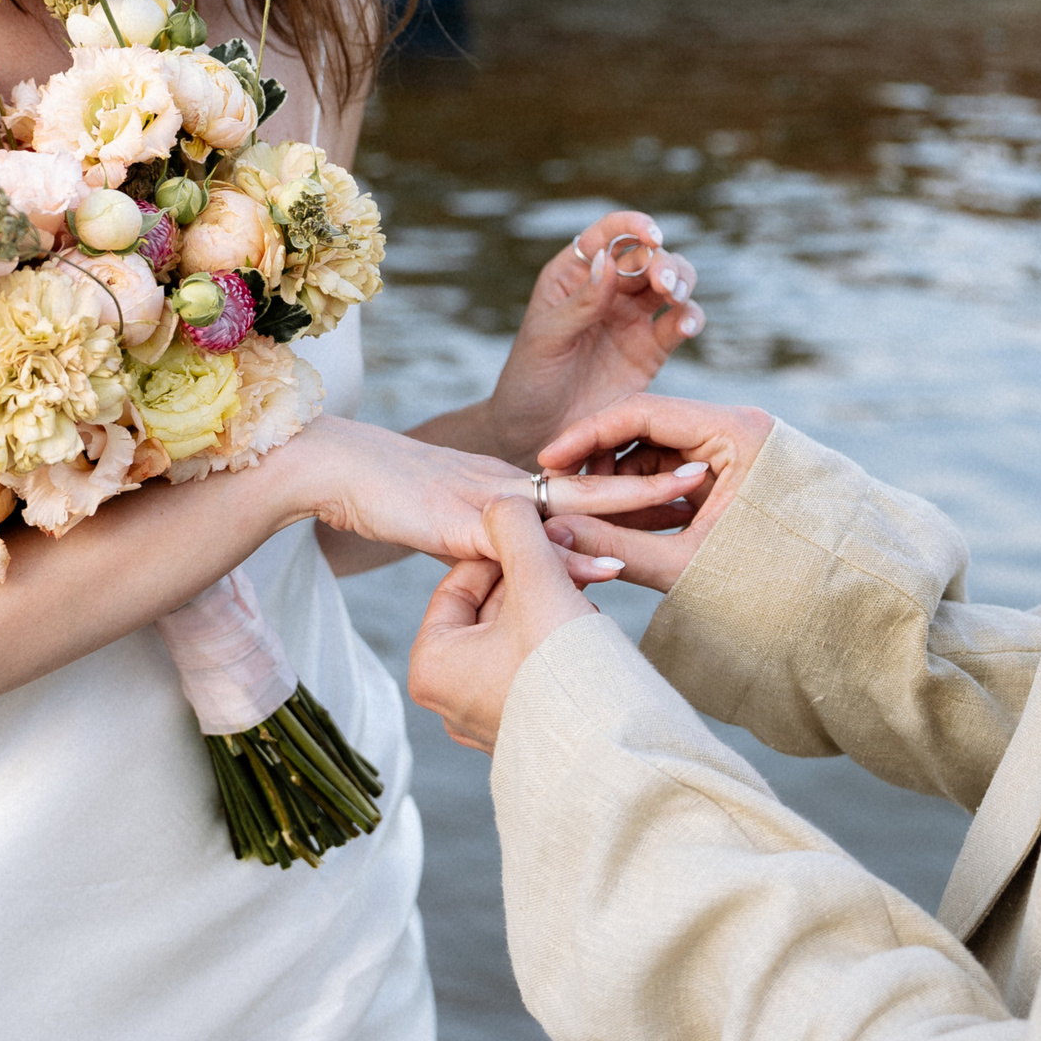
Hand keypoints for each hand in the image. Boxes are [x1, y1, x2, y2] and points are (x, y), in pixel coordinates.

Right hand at [279, 414, 707, 572]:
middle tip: (713, 474)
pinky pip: (526, 540)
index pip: (586, 479)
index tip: (688, 482)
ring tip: (687, 502)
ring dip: (631, 503)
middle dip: (656, 478)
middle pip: (597, 478)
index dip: (635, 480)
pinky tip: (605, 565)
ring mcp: (487, 497)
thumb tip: (521, 570)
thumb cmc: (382, 497)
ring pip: (573, 499)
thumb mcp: (449, 523)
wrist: (327, 470)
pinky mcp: (461, 521)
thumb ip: (490, 542)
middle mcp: (510, 481)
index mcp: (512, 484)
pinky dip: (569, 555)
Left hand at [408, 499, 599, 751]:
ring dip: (546, 607)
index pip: (459, 584)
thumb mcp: (535, 579)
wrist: (614, 744)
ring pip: (512, 638)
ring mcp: (483, 720)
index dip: (502, 550)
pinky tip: (587, 629)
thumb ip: (515, 529)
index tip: (537, 535)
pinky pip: (530, 670)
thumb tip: (502, 500)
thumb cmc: (564, 664)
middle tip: (568, 560)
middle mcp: (447, 699)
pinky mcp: (521, 733)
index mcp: (430, 665)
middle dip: (529, 581)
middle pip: (487, 611)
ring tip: (582, 593)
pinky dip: (555, 643)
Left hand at [482, 211, 703, 465]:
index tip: (652, 234)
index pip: (607, 235)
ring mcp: (633, 318)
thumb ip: (581, 303)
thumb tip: (610, 259)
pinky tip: (687, 327)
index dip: (633, 226)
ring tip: (676, 299)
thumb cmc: (529, 381)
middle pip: (648, 256)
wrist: (539, 433)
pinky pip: (680, 323)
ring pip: (672, 282)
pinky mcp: (652, 348)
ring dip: (682, 282)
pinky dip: (691, 318)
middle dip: (662, 262)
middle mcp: (608, 290)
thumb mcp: (547, 339)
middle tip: (663, 285)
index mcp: (575, 275)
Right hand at [532, 396, 774, 594]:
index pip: (644, 411)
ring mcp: (735, 449)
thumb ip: (618, 545)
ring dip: (621, 482)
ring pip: (657, 453)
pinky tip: (619, 525)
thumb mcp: (687, 564)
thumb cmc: (774, 581)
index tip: (548, 460)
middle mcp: (736, 428)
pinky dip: (644, 496)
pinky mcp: (732, 473)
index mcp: (736, 431)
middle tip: (560, 493)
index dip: (588, 434)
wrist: (835, 601)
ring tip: (587, 518)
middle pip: (647, 428)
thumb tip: (554, 532)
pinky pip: (675, 474)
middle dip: (601, 461)